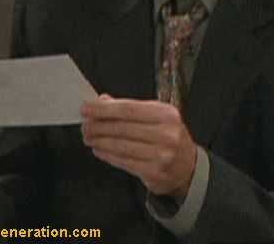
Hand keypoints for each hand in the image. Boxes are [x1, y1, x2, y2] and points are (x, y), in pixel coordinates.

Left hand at [80, 94, 196, 197]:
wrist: (188, 166)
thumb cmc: (170, 137)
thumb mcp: (157, 117)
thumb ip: (131, 109)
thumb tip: (103, 101)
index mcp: (167, 114)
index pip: (129, 109)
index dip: (104, 109)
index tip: (87, 108)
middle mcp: (166, 133)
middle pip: (123, 127)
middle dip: (98, 125)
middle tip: (85, 124)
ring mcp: (161, 154)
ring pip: (120, 145)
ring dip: (99, 140)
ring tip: (88, 136)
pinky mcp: (153, 172)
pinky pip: (123, 161)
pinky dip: (107, 154)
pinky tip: (99, 149)